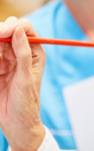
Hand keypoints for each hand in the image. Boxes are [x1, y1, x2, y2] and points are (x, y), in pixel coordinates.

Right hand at [0, 17, 45, 150]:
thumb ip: (23, 53)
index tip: (0, 33)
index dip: (11, 26)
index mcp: (34, 51)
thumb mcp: (26, 78)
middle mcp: (20, 51)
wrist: (16, 124)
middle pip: (6, 30)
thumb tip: (18, 29)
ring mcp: (7, 58)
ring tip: (0, 69)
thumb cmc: (27, 103)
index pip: (24, 28)